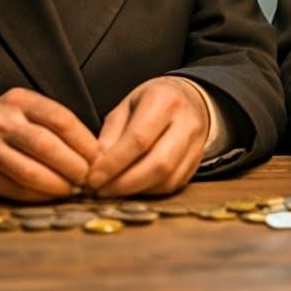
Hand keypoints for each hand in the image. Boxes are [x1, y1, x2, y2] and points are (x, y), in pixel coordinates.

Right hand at [0, 87, 99, 201]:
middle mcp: (1, 121)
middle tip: (89, 177)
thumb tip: (96, 154)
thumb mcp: (31, 109)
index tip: (99, 157)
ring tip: (73, 188)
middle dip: (74, 166)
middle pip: (47, 146)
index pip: (61, 119)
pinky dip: (40, 195)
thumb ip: (58, 125)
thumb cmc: (12, 122)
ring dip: (59, 184)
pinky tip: (53, 195)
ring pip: (31, 172)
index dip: (85, 142)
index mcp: (19, 100)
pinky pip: (16, 189)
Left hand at [83, 76, 209, 196]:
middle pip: (158, 163)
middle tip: (101, 190)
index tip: (94, 177)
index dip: (114, 164)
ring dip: (136, 190)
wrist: (190, 99)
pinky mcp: (197, 162)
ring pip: (167, 179)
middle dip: (125, 183)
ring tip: (113, 189)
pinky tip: (133, 187)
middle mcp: (186, 121)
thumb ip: (111, 135)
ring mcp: (196, 143)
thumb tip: (97, 166)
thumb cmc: (152, 102)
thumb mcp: (126, 106)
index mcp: (164, 100)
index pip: (138, 139)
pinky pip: (173, 185)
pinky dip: (149, 191)